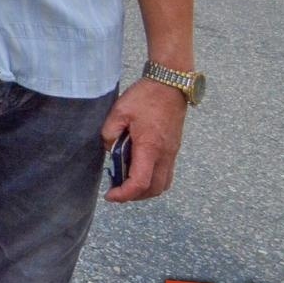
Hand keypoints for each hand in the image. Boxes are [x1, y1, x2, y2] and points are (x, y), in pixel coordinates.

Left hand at [99, 78, 187, 201]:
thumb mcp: (119, 111)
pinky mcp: (174, 149)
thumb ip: (110, 132)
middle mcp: (165, 155)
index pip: (140, 182)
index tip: (110, 195)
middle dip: (134, 196)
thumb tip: (109, 149)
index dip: (124, 194)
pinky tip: (139, 170)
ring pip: (163, 184)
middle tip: (117, 191)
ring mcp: (172, 153)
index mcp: (150, 147)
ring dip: (145, 190)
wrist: (170, 86)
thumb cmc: (145, 97)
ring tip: (127, 183)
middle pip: (154, 189)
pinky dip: (153, 180)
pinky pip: (166, 174)